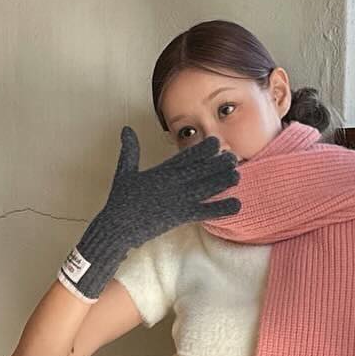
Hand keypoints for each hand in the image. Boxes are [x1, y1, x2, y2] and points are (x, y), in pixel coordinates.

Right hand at [58, 128, 239, 300]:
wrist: (117, 226)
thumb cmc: (120, 200)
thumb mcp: (124, 171)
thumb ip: (130, 150)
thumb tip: (126, 129)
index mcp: (161, 171)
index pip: (185, 156)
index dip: (202, 149)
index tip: (216, 142)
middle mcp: (171, 183)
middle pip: (199, 170)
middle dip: (217, 163)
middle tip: (234, 158)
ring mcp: (177, 199)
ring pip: (205, 188)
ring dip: (222, 182)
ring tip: (237, 176)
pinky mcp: (179, 216)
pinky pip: (204, 211)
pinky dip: (220, 209)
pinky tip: (236, 206)